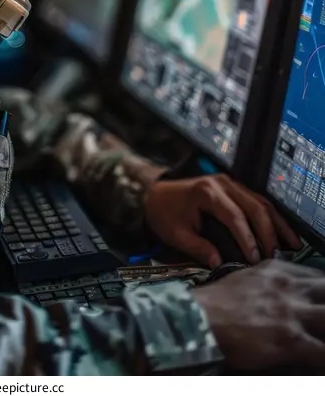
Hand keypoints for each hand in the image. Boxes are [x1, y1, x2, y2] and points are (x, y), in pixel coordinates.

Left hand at [144, 174, 300, 267]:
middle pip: (254, 206)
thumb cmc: (164, 214)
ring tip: (291, 245)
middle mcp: (222, 184)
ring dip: (276, 223)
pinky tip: (282, 233)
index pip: (234, 216)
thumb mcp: (175, 234)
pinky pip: (257, 200)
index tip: (255, 259)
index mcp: (206, 192)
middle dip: (268, 232)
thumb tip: (219, 263)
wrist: (156, 194)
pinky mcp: (234, 188)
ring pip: (261, 201)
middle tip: (275, 256)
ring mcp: (230, 183)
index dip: (247, 238)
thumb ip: (197, 248)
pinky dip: (271, 217)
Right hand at [194, 261, 324, 370]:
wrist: (199, 318)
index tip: (323, 301)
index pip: (320, 277)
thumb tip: (286, 291)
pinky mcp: (291, 340)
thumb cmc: (217, 302)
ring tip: (323, 339)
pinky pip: (324, 354)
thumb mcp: (248, 278)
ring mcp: (292, 313)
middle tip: (323, 322)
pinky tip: (320, 362)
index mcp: (279, 270)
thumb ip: (272, 281)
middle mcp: (290, 287)